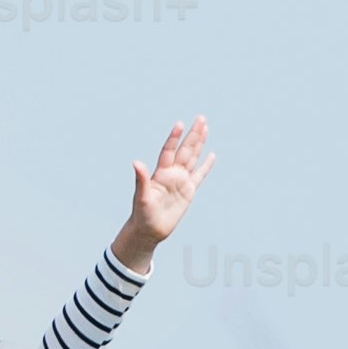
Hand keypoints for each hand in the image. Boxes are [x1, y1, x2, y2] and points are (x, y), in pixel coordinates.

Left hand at [118, 115, 214, 264]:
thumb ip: (141, 179)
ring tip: (205, 128)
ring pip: (193, 158)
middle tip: (201, 118)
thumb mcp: (141, 197)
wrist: (149, 230)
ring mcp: (180, 181)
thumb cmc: (142, 214)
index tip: (179, 124)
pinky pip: (199, 176)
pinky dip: (206, 166)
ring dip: (199, 144)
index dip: (174, 138)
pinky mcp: (188, 191)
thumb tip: (136, 162)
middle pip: (185, 150)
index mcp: (160, 173)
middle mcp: (171, 173)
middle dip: (193, 135)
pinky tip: (211, 155)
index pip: (168, 151)